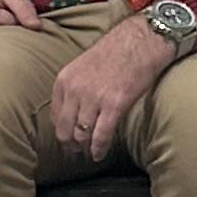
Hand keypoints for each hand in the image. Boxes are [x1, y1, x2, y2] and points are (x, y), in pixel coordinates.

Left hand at [51, 16, 173, 161]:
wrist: (141, 41)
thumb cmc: (116, 52)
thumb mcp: (83, 66)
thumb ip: (74, 88)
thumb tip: (73, 113)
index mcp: (64, 79)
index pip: (55, 116)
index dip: (61, 132)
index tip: (66, 140)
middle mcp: (75, 90)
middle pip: (65, 129)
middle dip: (69, 145)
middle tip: (76, 153)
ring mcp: (93, 98)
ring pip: (82, 135)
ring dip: (85, 149)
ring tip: (89, 154)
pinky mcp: (114, 105)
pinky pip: (101, 135)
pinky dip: (99, 149)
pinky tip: (99, 154)